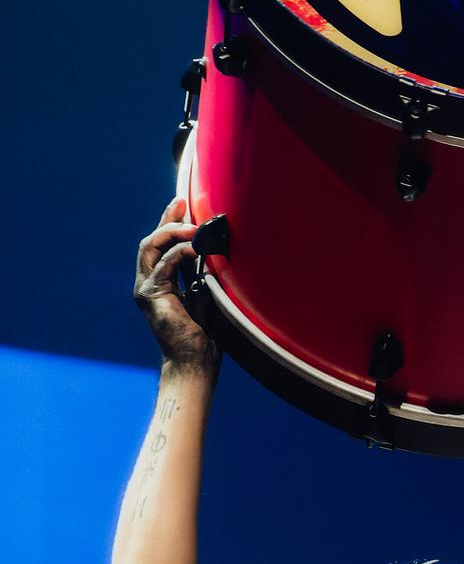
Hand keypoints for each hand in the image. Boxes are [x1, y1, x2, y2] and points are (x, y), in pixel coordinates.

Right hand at [134, 198, 217, 374]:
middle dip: (166, 219)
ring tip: (193, 226)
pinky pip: (164, 264)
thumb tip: (217, 249)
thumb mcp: (207, 294)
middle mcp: (149, 283)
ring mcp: (146, 288)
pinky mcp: (150, 295)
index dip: (170, 222)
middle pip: (151, 241)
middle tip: (183, 202)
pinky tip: (198, 247)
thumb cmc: (205, 335)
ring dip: (171, 231)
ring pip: (150, 247)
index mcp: (162, 282)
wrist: (194, 360)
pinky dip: (180, 251)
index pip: (162, 245)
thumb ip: (203, 272)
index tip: (184, 204)